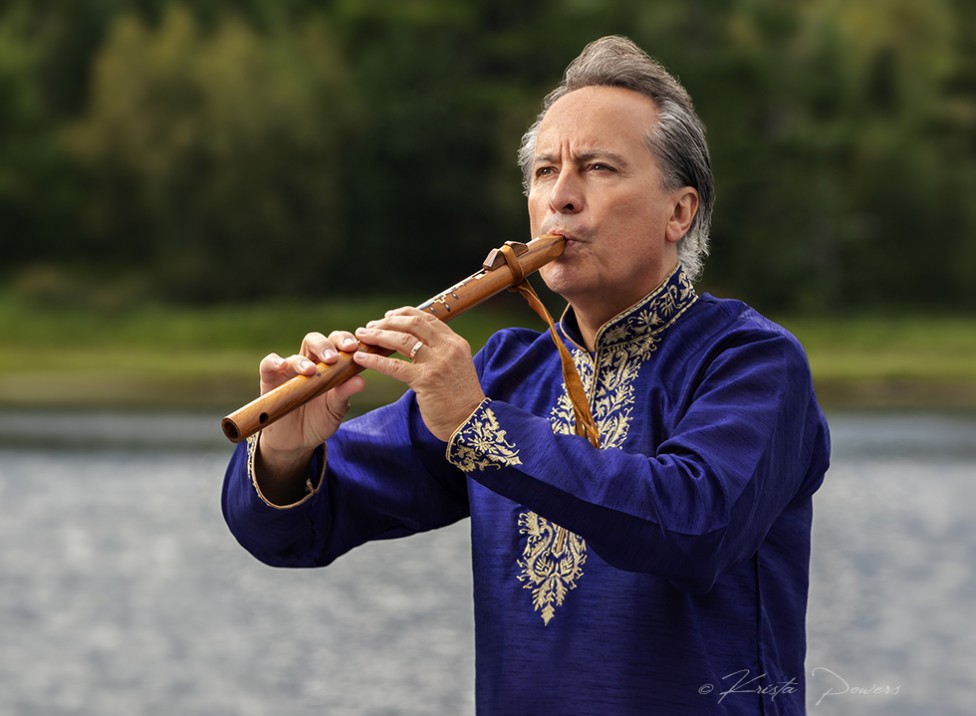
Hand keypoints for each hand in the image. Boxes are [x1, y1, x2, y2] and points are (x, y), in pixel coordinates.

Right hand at [256, 331, 365, 492]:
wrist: (297, 442)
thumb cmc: (320, 420)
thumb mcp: (335, 409)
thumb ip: (345, 393)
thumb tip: (361, 380)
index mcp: (329, 365)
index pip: (337, 343)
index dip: (345, 341)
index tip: (354, 348)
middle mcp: (309, 362)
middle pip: (315, 341)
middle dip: (326, 345)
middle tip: (334, 358)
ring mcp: (289, 370)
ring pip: (295, 354)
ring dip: (303, 361)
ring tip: (311, 371)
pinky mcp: (269, 379)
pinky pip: (268, 364)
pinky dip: (274, 362)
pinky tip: (282, 366)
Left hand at [352, 307, 484, 440]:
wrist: (470, 422)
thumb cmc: (460, 399)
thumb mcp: (456, 367)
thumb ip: (441, 353)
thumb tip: (417, 345)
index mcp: (456, 343)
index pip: (427, 319)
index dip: (404, 314)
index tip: (388, 316)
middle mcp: (448, 348)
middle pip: (413, 324)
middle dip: (387, 322)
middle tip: (370, 326)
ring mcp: (437, 363)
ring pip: (401, 340)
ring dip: (378, 336)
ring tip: (362, 336)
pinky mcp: (425, 380)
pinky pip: (394, 366)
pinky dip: (374, 360)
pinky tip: (361, 358)